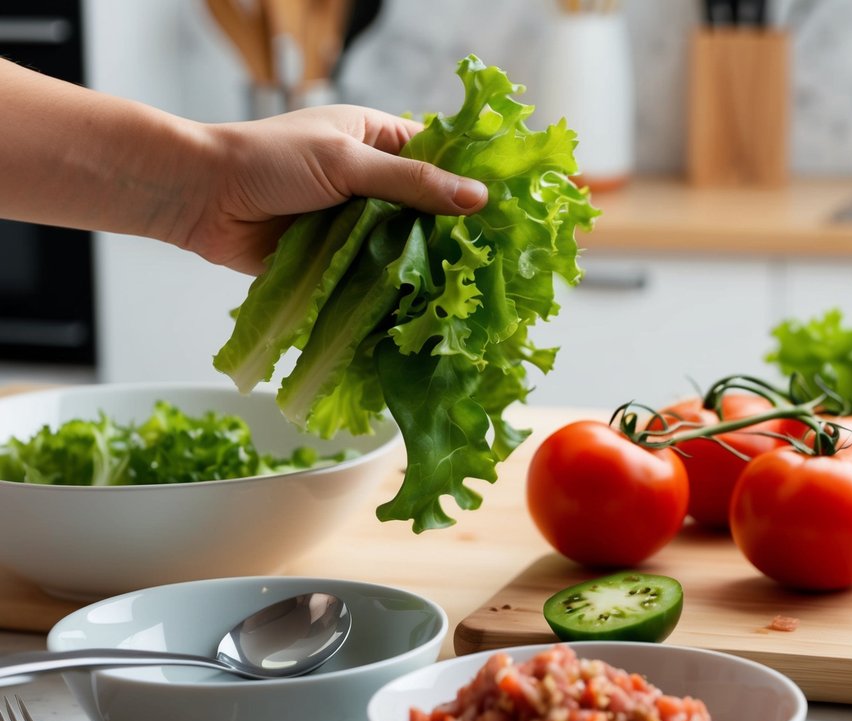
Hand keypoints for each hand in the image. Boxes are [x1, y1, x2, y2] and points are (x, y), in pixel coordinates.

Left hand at [181, 106, 488, 273]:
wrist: (199, 199)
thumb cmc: (265, 160)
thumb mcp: (345, 160)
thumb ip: (410, 181)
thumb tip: (476, 197)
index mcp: (377, 139)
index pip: (441, 156)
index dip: (472, 179)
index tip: (508, 206)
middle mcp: (372, 182)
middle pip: (428, 208)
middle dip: (453, 232)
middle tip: (495, 258)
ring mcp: (356, 224)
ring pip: (405, 247)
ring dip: (424, 265)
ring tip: (467, 288)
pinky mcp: (338, 260)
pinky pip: (375, 276)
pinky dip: (393, 289)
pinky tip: (424, 306)